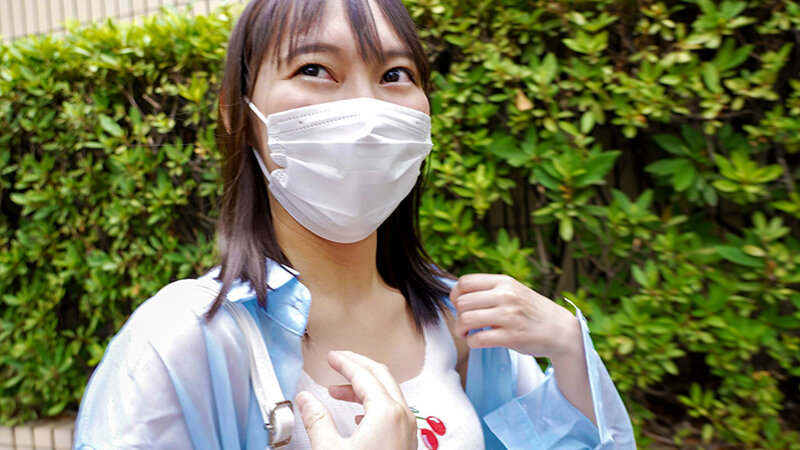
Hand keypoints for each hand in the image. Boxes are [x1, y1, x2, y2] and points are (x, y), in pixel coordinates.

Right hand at [295, 351, 416, 449]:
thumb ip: (317, 421)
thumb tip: (305, 400)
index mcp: (387, 412)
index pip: (365, 374)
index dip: (345, 362)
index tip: (331, 357)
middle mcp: (403, 417)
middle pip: (382, 375)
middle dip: (358, 366)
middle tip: (338, 362)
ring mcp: (409, 431)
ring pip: (389, 394)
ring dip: (364, 386)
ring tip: (338, 391)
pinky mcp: (407, 444)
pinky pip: (393, 412)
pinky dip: (374, 404)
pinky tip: (358, 415)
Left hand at [450, 274, 580, 358]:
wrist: (560, 330)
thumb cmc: (531, 311)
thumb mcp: (513, 291)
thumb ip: (490, 291)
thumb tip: (457, 296)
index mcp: (504, 282)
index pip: (465, 282)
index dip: (456, 295)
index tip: (460, 306)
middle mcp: (506, 296)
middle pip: (462, 302)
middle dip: (457, 315)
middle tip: (464, 323)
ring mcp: (508, 316)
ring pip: (466, 319)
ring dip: (461, 330)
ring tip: (467, 333)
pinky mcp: (511, 337)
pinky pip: (477, 339)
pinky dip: (471, 342)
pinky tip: (477, 341)